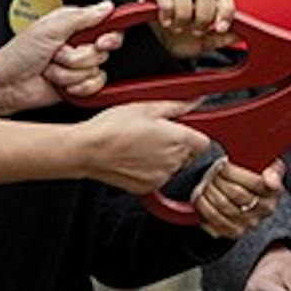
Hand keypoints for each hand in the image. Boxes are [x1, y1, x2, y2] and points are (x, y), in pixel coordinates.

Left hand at [0, 1, 124, 114]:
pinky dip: (77, 87)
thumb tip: (108, 6)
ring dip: (70, 72)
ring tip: (51, 69)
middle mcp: (81, 45)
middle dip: (80, 56)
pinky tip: (61, 83)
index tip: (101, 41)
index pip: (109, 26)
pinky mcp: (79, 84)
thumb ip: (82, 16)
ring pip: (97, 69)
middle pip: (104, 51)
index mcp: (76, 25)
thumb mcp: (50, 27)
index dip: (110, 35)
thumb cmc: (19, 54)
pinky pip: (95, 85)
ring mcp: (80, 66)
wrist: (6, 84)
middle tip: (60, 54)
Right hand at [70, 99, 210, 192]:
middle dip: (177, 145)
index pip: (204, 142)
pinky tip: (134, 158)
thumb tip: (194, 102)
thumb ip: (176, 105)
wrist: (86, 151)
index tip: (182, 130)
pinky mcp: (147, 188)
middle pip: (188, 155)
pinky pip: (158, 178)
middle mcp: (174, 161)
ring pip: (173, 167)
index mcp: (179, 140)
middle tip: (155, 135)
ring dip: (163, 158)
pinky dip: (150, 170)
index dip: (193, 135)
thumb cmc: (113, 128)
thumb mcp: (147, 107)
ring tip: (140, 146)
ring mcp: (161, 177)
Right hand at [140, 0, 235, 58]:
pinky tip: (166, 21)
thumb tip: (240, 34)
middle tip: (196, 31)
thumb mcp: (204, 44)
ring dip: (183, 16)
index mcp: (209, 2)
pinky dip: (166, 10)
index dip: (225, 11)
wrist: (154, 46)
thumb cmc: (181, 40)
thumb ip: (222, 38)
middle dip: (203, 16)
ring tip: (177, 28)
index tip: (221, 28)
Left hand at [192, 157, 284, 238]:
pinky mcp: (234, 232)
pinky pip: (214, 221)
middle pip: (236, 193)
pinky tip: (202, 196)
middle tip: (213, 170)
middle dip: (219, 179)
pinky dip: (204, 206)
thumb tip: (270, 179)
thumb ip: (271, 169)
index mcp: (275, 191)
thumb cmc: (252, 173)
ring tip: (206, 181)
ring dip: (209, 191)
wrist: (242, 190)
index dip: (235, 173)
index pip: (256, 183)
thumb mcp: (266, 163)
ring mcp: (250, 223)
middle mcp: (265, 210)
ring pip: (223, 207)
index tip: (223, 164)